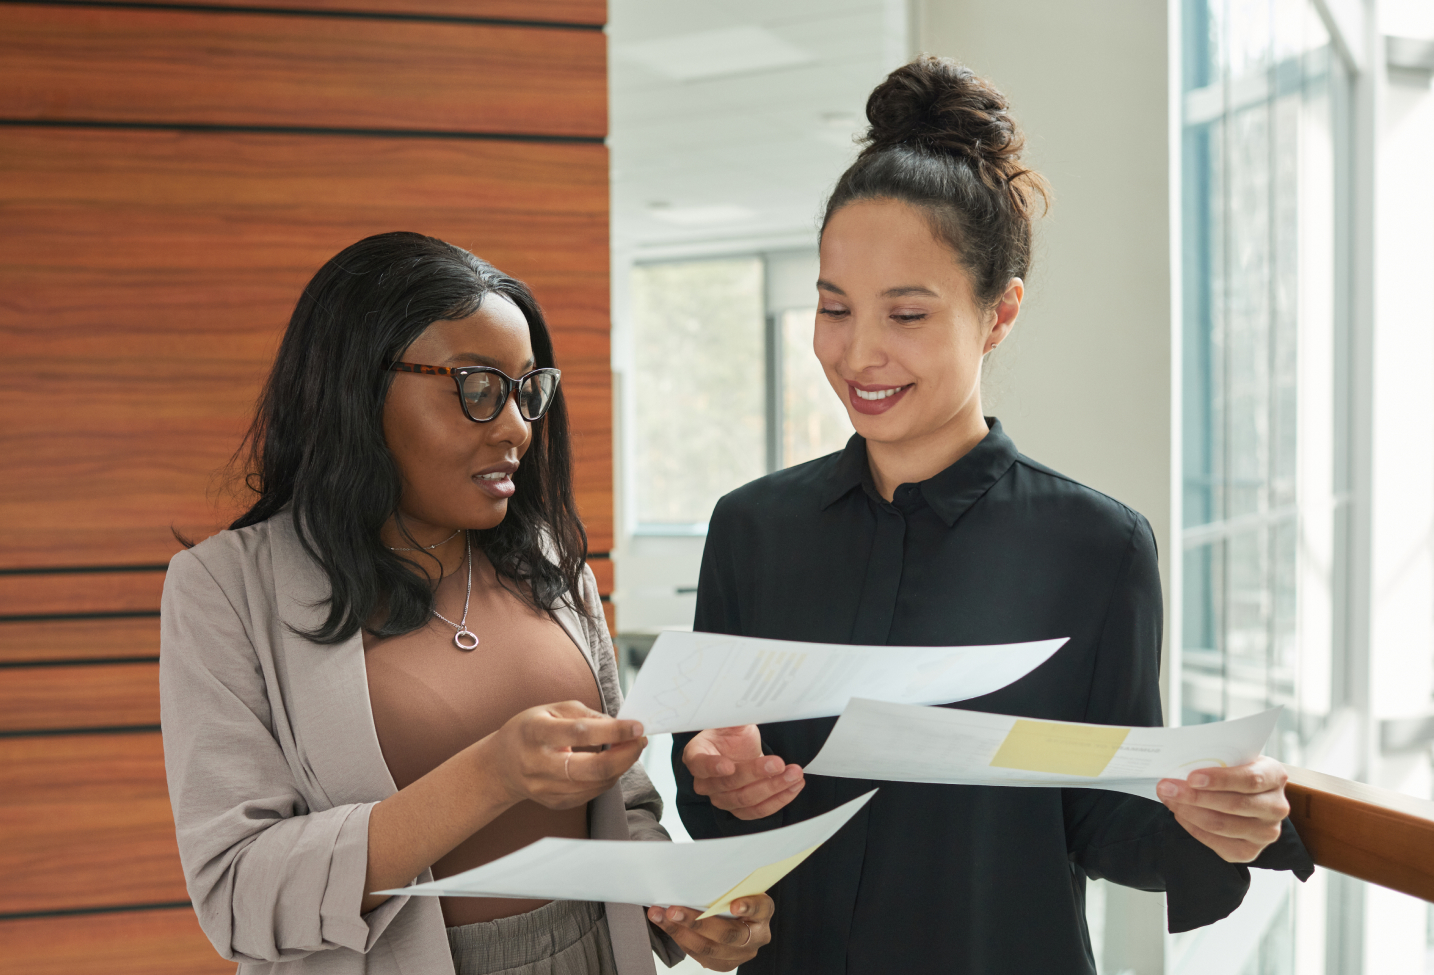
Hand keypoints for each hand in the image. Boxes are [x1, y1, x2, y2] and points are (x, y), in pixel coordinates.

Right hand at [483, 701, 645, 809]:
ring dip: (621, 767)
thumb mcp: (552, 709)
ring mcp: (546, 788)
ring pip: (596, 784)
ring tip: (628, 750)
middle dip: (625, 756)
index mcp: (536, 732)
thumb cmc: (529, 731)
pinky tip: (612, 765)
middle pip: (592, 768)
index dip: (613, 732)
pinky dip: (608, 779)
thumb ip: (587, 716)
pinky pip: (591, 794)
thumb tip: (621, 726)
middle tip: (640, 741)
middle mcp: (539, 764)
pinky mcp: (555, 803)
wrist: (500, 766)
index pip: (580, 733)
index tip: (637, 727)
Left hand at [647, 894, 772, 970]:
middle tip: (674, 909)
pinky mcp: (725, 964)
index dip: (749, 906)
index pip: (760, 908)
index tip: (734, 904)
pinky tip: (664, 924)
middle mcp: (757, 936)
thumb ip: (725, 885)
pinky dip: (678, 938)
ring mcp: (742, 953)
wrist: (736, 915)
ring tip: (660, 915)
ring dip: (679, 931)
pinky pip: (699, 956)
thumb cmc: (733, 895)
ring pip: (709, 948)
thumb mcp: (736, 886)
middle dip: (696, 922)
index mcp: (763, 912)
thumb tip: (694, 872)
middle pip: (727, 933)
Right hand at [683, 725, 803, 820]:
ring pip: (745, 800)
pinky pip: (758, 811)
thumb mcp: (732, 720)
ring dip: (773, 788)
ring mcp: (722, 798)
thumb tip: (747, 705)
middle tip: (778, 764)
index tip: (728, 765)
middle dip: (756, 774)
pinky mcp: (740, 809)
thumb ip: (735, 716)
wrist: (739, 749)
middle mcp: (705, 781)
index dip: (712, 767)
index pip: (699, 764)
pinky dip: (779, 799)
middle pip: (727, 785)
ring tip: (794, 774)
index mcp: (697, 755)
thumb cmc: (731, 735)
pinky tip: (793, 786)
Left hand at [1157, 756, 1288, 862]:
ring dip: (1188, 811)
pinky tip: (1179, 814)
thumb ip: (1216, 759)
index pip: (1250, 779)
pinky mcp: (1250, 852)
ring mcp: (1266, 832)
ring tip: (1168, 798)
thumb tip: (1179, 764)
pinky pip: (1216, 842)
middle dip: (1194, 796)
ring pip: (1221, 825)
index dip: (1220, 779)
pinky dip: (1193, 827)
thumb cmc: (1236, 771)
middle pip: (1233, 805)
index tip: (1191, 777)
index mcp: (1275, 776)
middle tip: (1166, 787)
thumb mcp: (1234, 758)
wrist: (1250, 796)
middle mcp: (1276, 807)